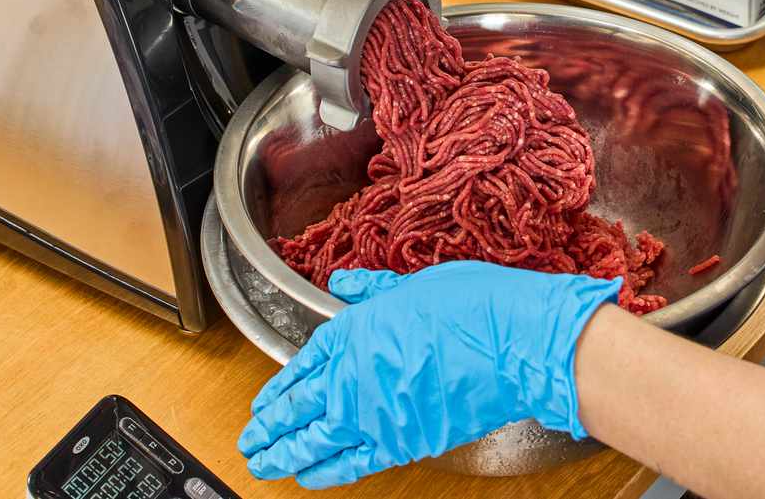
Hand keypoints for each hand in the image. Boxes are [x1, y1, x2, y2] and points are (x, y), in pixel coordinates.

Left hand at [237, 261, 619, 487]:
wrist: (515, 343)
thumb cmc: (472, 306)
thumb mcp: (413, 284)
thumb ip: (371, 291)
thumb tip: (343, 283)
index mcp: (351, 333)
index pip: (300, 367)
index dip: (276, 390)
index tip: (262, 403)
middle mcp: (352, 378)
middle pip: (297, 409)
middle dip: (268, 428)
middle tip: (250, 442)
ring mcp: (374, 415)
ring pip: (314, 443)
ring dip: (283, 455)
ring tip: (262, 465)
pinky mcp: (403, 441)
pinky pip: (352, 463)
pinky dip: (326, 473)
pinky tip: (310, 479)